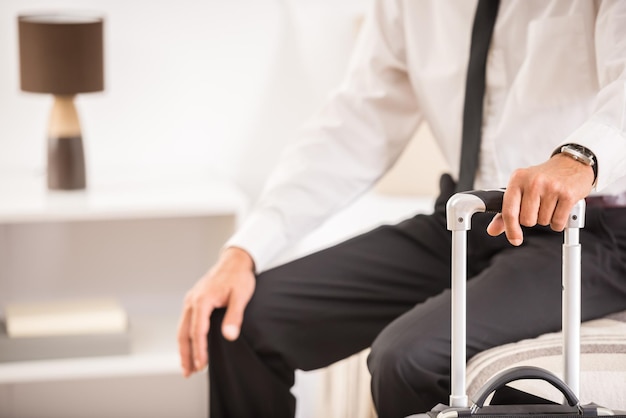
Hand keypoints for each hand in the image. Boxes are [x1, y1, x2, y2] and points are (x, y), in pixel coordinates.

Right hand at [177, 246, 255, 376]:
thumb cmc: (239, 277)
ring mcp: (191, 300)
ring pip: (182, 328)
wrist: (235, 261)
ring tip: (187, 366)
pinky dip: (186, 336)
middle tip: (188, 373)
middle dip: (185, 354)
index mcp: (202, 300)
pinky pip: (186, 322)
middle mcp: (192, 301)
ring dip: (184, 347)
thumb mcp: (241, 296)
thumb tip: (229, 336)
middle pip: (184, 332)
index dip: (199, 350)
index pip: (198, 331)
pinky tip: (190, 346)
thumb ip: (234, 316)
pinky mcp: (193, 300)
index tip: (202, 365)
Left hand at [487, 153, 593, 244]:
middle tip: (539, 206)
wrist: (572, 164)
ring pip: (543, 222)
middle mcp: (533, 181)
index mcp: (517, 179)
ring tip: (551, 203)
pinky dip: (559, 221)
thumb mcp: (521, 188)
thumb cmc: (544, 178)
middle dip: (533, 219)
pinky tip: (560, 207)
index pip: (509, 211)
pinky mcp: (568, 195)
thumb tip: (492, 230)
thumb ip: (506, 210)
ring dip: (547, 218)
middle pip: (527, 221)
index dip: (510, 229)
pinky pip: (558, 222)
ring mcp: (551, 187)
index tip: (514, 239)